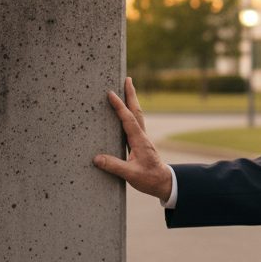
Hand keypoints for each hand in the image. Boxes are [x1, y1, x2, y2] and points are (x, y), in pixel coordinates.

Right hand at [93, 76, 172, 201]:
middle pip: (136, 111)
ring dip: (132, 100)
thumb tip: (96, 158)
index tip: (111, 94)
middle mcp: (142, 136)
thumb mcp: (131, 174)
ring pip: (137, 115)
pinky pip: (135, 122)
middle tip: (128, 79)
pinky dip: (130, 112)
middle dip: (131, 94)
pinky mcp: (141, 142)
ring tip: (127, 87)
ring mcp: (142, 138)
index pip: (128, 119)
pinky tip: (126, 111)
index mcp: (139, 141)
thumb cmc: (149, 179)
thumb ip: (114, 166)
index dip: (119, 106)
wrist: (164, 182)